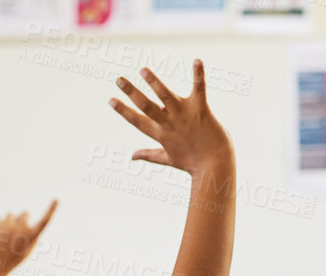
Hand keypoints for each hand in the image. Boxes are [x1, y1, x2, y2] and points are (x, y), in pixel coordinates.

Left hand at [0, 201, 56, 275]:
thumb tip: (30, 224)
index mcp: (31, 237)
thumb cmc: (9, 261)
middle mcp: (22, 229)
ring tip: (2, 237)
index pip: (44, 221)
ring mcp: (8, 225)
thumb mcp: (25, 252)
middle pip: (25, 213)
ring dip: (8, 222)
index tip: (56, 200)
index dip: (51, 210)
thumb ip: (31, 237)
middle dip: (22, 219)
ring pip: (10, 215)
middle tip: (14, 231)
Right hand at [111, 61, 232, 177]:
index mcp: (160, 134)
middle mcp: (169, 123)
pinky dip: (198, 74)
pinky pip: (199, 88)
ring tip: (143, 70)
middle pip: (146, 106)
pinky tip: (196, 60)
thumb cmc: (193, 162)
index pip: (136, 120)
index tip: (111, 100)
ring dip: (154, 82)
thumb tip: (132, 157)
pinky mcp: (201, 109)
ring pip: (165, 95)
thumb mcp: (167, 159)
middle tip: (119, 79)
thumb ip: (148, 154)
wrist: (215, 164)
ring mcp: (184, 115)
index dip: (123, 110)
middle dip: (131, 92)